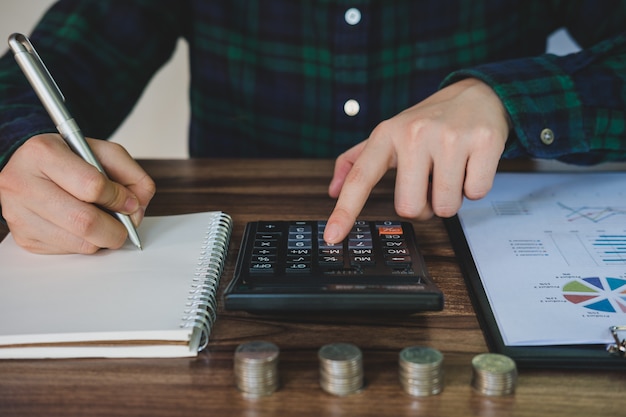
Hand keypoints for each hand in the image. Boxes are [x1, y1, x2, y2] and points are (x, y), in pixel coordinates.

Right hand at [0, 134, 155, 253]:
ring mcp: (20, 214)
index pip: (92, 186)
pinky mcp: (24, 238)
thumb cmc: (68, 159)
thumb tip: (138, 205)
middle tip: (125, 224)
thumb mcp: (101, 152)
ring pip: (81, 243)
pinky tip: (81, 225)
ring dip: (103, 238)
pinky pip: (69, 251)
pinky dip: (86, 243)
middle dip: (117, 228)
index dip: (119, 198)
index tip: (129, 201)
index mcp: (44, 154)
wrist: (27, 167)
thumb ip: (130, 174)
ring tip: (104, 221)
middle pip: (85, 222)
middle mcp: (23, 184)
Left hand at [324, 78, 509, 243]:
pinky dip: (474, 187)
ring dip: (450, 198)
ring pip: (446, 207)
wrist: (476, 94)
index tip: (332, 237)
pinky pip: (476, 194)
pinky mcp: (483, 142)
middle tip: (429, 181)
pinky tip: (471, 164)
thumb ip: (356, 162)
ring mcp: (449, 137)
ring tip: (451, 171)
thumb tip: (333, 191)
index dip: (344, 211)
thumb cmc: (427, 122)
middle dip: (424, 205)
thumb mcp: (388, 134)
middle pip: (411, 209)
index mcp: (386, 135)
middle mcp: (414, 134)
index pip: (360, 178)